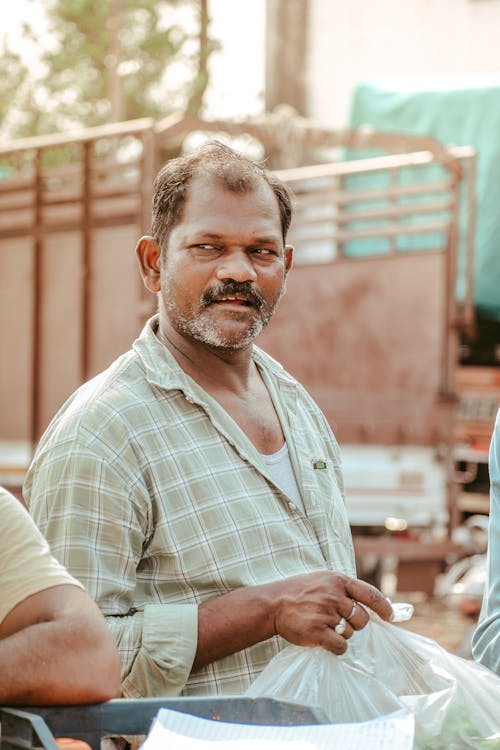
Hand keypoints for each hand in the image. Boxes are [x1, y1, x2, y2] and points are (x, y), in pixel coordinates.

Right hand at [271, 571, 392, 654]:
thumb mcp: (323, 580)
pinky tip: (324, 641)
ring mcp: (325, 613)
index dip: (384, 607)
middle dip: (355, 624)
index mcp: (338, 580)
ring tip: (324, 626)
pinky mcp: (317, 631)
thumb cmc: (300, 592)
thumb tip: (373, 604)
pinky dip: (336, 647)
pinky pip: (341, 646)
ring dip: (341, 634)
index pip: (370, 594)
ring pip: (350, 633)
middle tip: (339, 622)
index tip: (390, 616)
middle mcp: (334, 595)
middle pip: (362, 618)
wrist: (273, 603)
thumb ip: (345, 589)